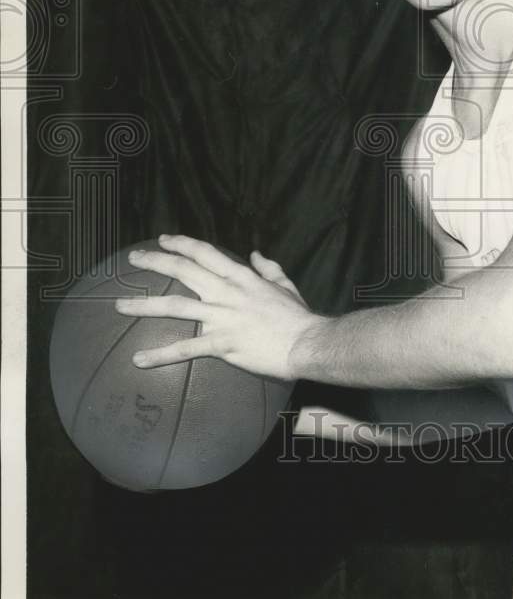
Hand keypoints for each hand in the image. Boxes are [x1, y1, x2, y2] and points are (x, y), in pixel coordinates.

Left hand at [115, 234, 320, 379]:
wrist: (306, 343)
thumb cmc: (297, 316)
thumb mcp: (285, 284)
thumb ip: (269, 267)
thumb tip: (256, 254)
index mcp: (241, 276)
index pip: (205, 253)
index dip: (181, 244)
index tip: (163, 239)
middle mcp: (226, 292)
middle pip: (183, 270)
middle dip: (155, 261)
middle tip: (133, 259)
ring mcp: (222, 317)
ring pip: (175, 306)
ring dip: (144, 305)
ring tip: (119, 305)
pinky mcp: (221, 343)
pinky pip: (186, 349)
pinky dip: (161, 354)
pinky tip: (139, 359)